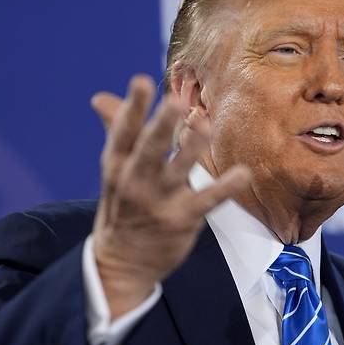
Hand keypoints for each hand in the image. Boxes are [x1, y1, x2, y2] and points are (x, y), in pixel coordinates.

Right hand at [90, 75, 251, 317]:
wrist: (123, 263)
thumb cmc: (123, 206)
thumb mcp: (115, 169)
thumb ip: (117, 129)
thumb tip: (100, 97)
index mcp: (116, 165)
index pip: (123, 132)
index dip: (133, 108)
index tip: (141, 82)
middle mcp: (134, 181)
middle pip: (149, 148)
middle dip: (162, 125)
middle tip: (175, 101)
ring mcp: (159, 201)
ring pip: (178, 170)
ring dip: (191, 148)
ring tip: (205, 125)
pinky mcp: (182, 218)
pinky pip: (207, 200)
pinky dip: (225, 187)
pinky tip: (244, 174)